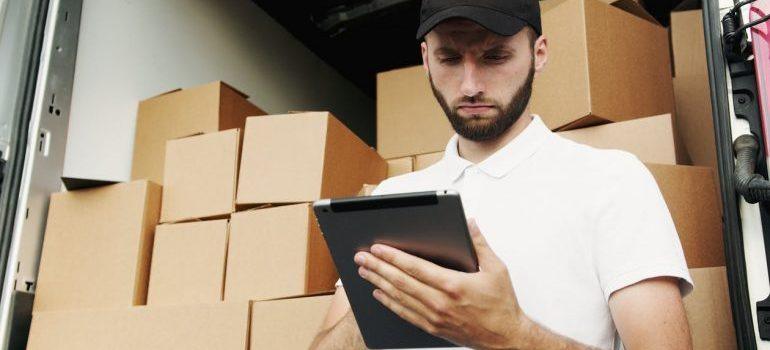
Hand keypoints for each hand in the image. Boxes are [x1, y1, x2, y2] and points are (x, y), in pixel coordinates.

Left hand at [354, 219, 529, 348]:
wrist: (505, 338)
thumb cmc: (501, 305)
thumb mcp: (496, 269)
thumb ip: (480, 244)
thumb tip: (470, 223)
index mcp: (453, 285)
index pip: (415, 268)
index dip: (393, 257)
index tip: (378, 249)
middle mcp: (440, 302)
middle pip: (401, 282)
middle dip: (378, 268)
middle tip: (361, 258)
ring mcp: (434, 317)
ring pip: (399, 298)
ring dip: (379, 283)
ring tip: (364, 272)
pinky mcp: (433, 327)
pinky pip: (405, 314)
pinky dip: (390, 303)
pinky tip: (379, 294)